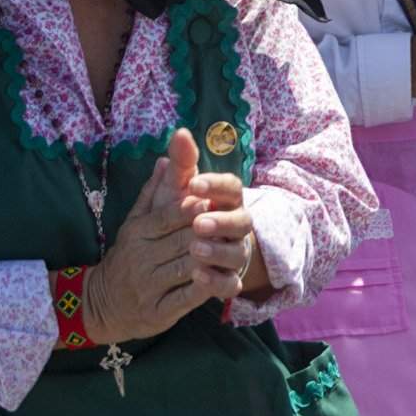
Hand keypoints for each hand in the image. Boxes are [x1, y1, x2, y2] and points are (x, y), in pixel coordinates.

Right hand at [82, 131, 248, 342]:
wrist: (101, 304)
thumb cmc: (127, 255)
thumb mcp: (135, 222)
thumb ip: (153, 192)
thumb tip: (164, 159)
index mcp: (138, 233)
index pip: (166, 216)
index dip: (189, 208)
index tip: (209, 200)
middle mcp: (141, 259)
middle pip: (182, 241)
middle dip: (208, 231)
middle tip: (232, 223)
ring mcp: (148, 287)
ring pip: (186, 268)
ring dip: (212, 258)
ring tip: (232, 248)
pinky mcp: (157, 312)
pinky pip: (185, 299)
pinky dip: (206, 288)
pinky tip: (223, 279)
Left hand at [180, 158, 263, 296]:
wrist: (174, 260)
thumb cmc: (180, 219)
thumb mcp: (175, 192)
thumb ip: (180, 164)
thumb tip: (179, 132)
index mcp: (226, 200)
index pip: (230, 187)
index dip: (215, 185)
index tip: (194, 184)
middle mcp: (236, 226)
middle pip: (240, 221)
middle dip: (220, 222)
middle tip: (198, 222)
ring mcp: (234, 254)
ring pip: (236, 253)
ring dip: (217, 251)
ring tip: (194, 248)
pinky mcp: (228, 281)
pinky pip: (229, 283)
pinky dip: (216, 280)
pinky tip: (196, 275)